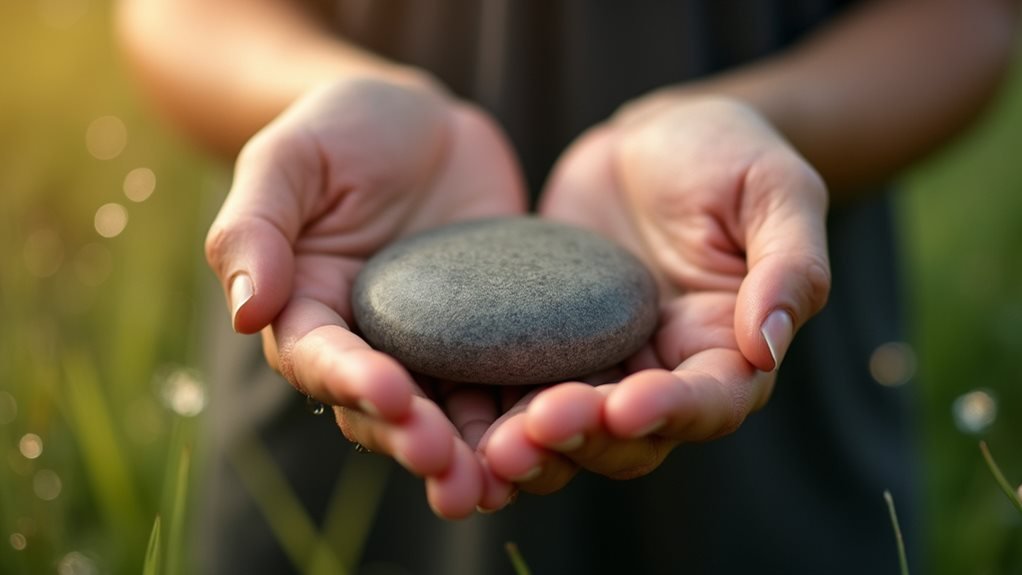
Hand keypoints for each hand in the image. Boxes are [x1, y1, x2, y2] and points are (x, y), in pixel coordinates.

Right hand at [204, 77, 526, 516]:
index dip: (353, 382)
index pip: (321, 361)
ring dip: (473, 456)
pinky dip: (529, 414)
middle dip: (417, 442)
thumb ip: (256, 228)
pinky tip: (560, 432)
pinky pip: (510, 382)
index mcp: (310, 314)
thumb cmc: (341, 131)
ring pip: (450, 418)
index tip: (390, 394)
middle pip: (387, 413)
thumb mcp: (289, 161)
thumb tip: (245, 311)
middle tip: (451, 472)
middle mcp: (371, 347)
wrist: (423, 126)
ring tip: (500, 482)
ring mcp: (436, 349)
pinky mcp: (492, 338)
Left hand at [482, 96, 830, 493]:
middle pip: (631, 437)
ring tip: (489, 445)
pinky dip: (489, 408)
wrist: (653, 138)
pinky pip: (516, 385)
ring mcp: (601, 362)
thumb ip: (788, 266)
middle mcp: (663, 371)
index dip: (672, 412)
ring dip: (532, 444)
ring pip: (569, 430)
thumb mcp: (776, 191)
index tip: (626, 405)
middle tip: (534, 429)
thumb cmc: (729, 154)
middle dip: (585, 438)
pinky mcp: (545, 343)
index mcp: (727, 349)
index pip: (711, 403)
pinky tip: (452, 410)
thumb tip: (766, 346)